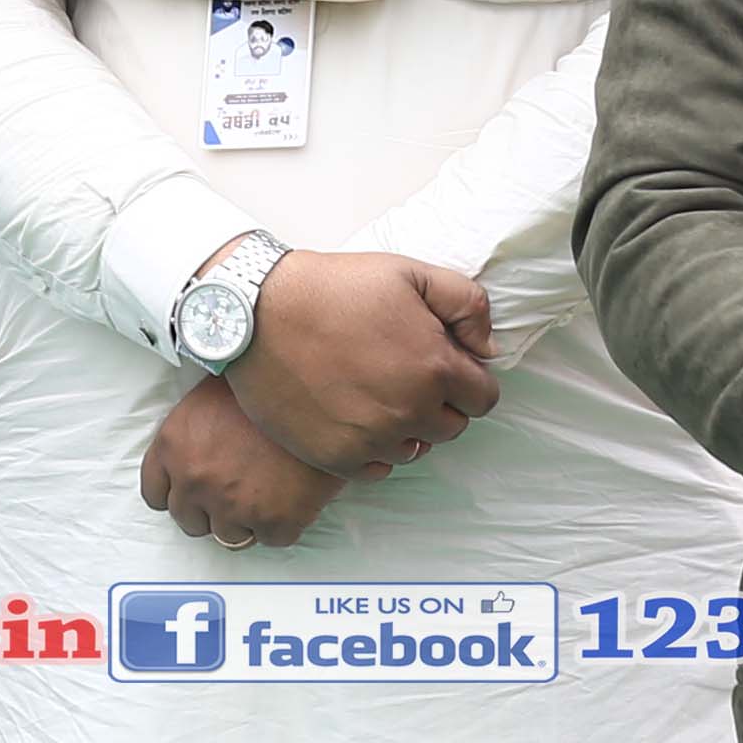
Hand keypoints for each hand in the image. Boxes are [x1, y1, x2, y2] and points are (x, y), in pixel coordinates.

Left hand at [137, 380, 342, 548]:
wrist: (320, 388)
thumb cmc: (269, 382)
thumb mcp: (212, 394)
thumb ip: (193, 433)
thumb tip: (196, 453)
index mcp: (174, 445)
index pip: (155, 493)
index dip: (178, 494)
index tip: (192, 493)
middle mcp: (195, 479)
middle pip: (188, 520)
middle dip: (210, 511)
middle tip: (235, 493)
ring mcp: (232, 504)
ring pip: (228, 536)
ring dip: (245, 521)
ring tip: (267, 492)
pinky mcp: (273, 521)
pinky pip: (272, 539)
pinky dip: (283, 524)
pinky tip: (293, 496)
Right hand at [219, 247, 498, 476]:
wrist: (257, 312)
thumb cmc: (333, 287)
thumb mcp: (410, 273)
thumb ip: (467, 305)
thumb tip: (485, 349)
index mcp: (435, 367)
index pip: (484, 398)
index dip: (467, 379)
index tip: (441, 364)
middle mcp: (408, 411)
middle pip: (451, 428)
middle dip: (439, 403)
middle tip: (404, 375)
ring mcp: (370, 439)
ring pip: (414, 450)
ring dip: (406, 428)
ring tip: (376, 395)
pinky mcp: (334, 456)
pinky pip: (376, 470)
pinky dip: (373, 449)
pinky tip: (356, 418)